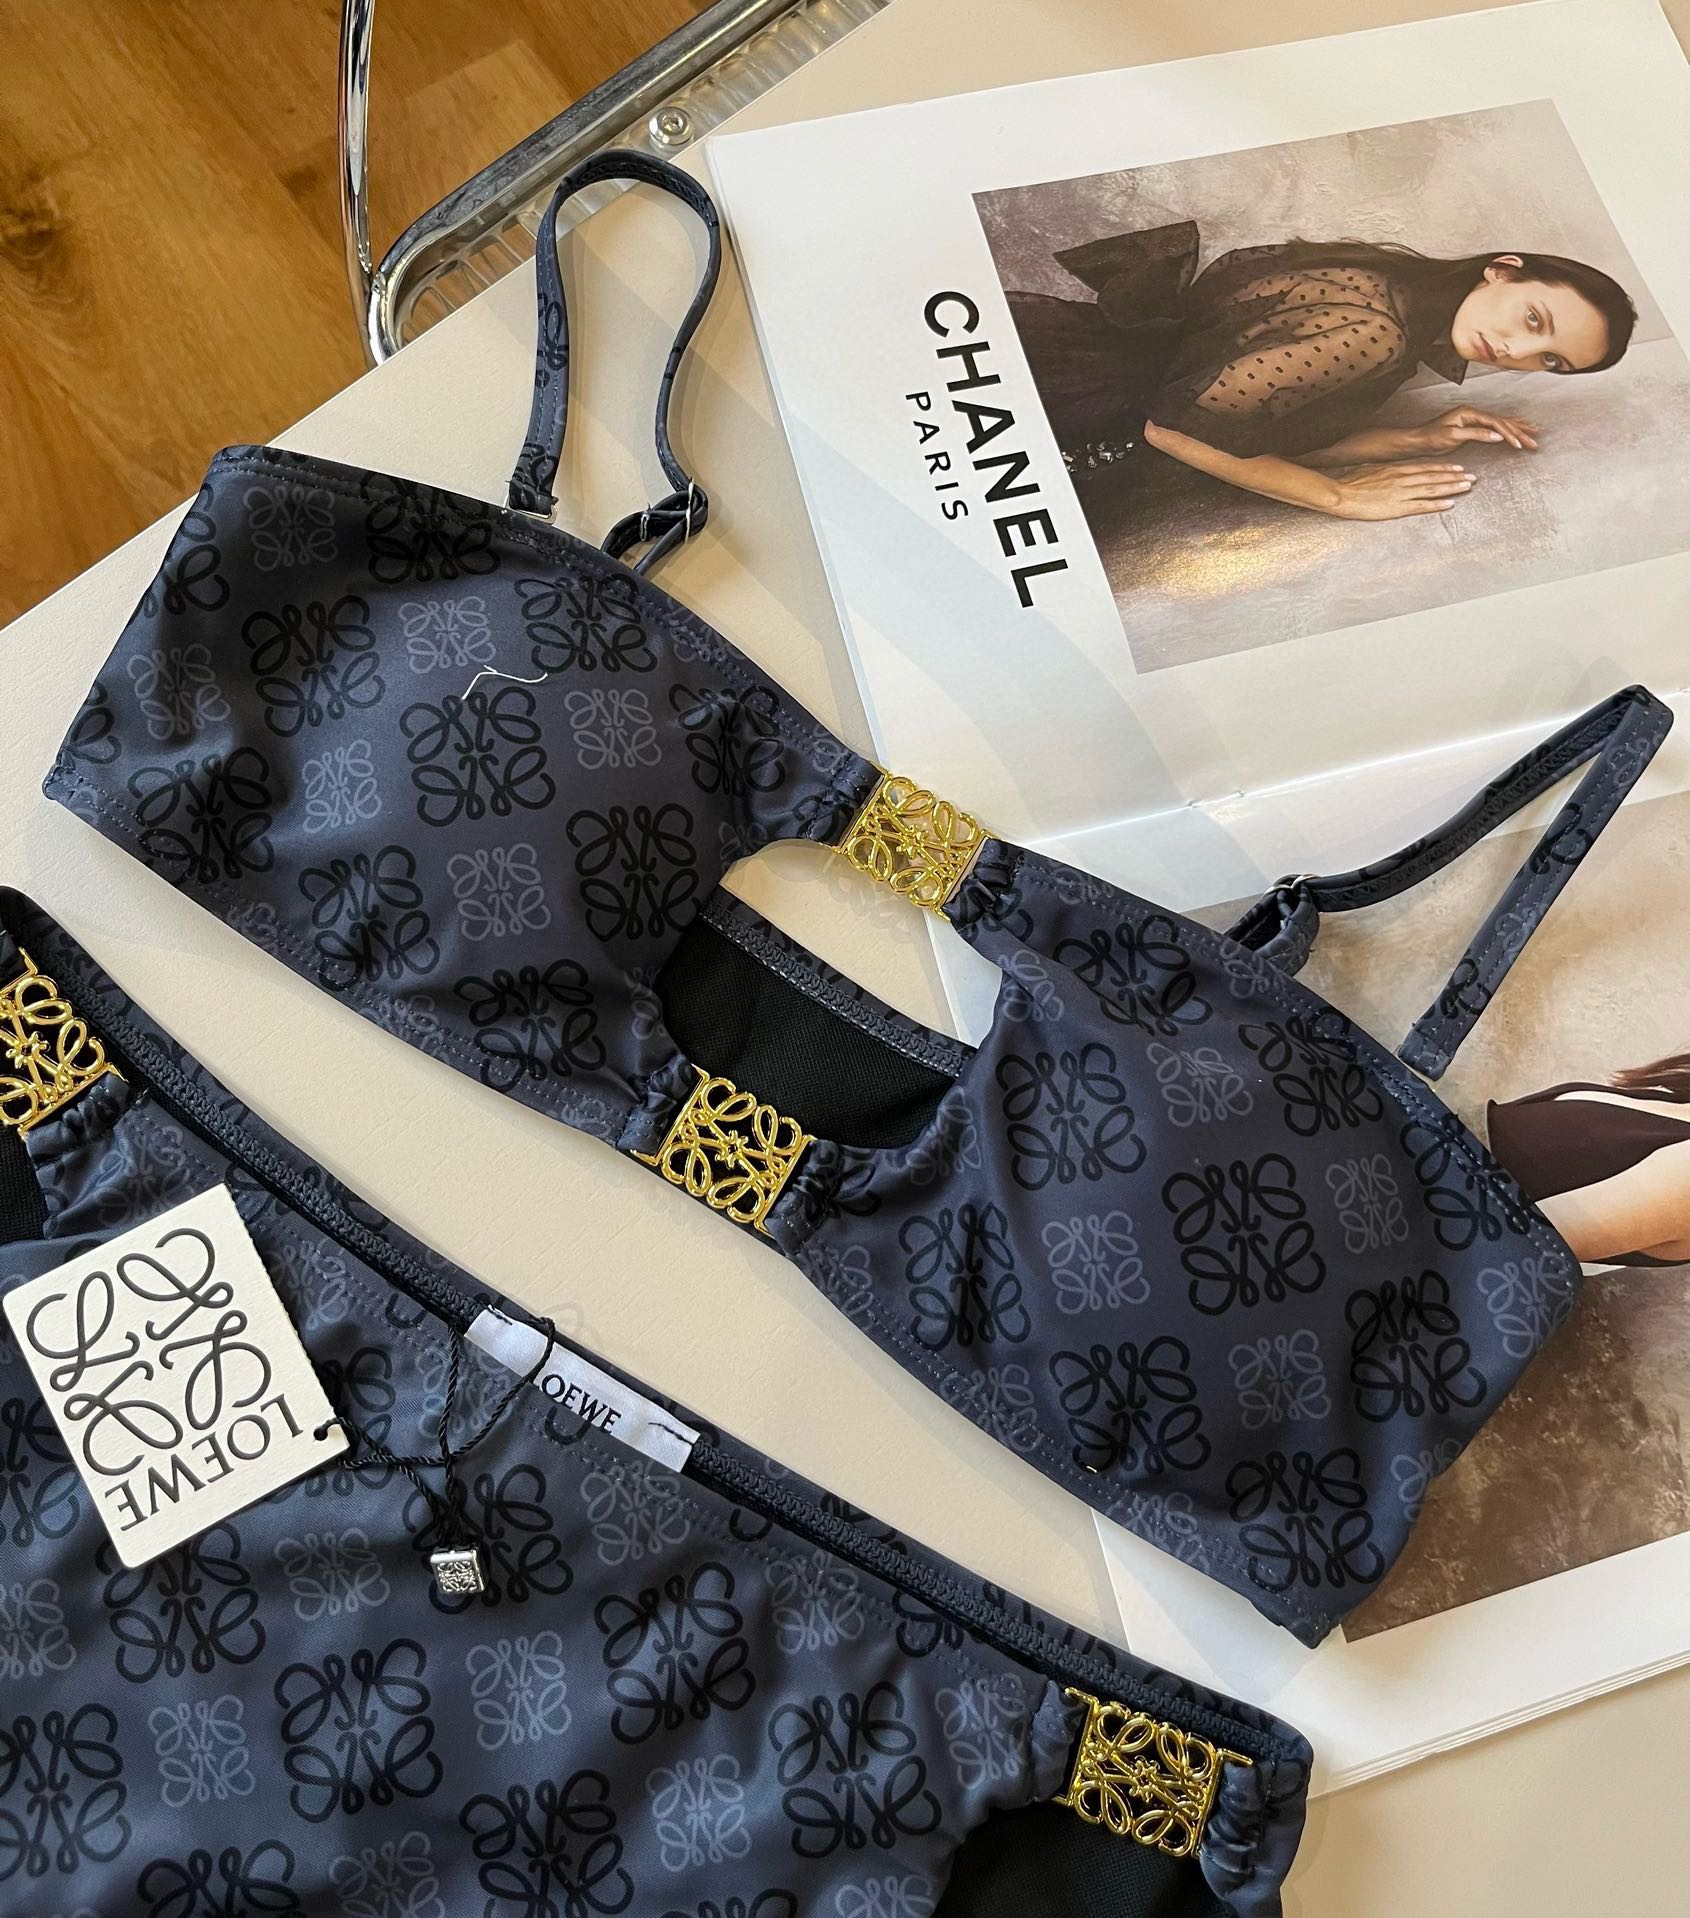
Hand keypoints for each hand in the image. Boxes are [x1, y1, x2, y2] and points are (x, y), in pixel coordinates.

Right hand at [1325, 462, 1475, 520]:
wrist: (1340, 494)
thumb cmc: (1350, 482)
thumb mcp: (1368, 470)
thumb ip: (1383, 471)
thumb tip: (1388, 470)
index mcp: (1397, 469)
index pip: (1426, 467)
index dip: (1444, 468)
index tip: (1458, 468)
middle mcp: (1403, 479)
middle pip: (1434, 477)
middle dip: (1455, 477)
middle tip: (1472, 477)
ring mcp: (1401, 493)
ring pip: (1433, 489)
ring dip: (1452, 487)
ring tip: (1468, 486)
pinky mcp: (1397, 508)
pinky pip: (1421, 506)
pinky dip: (1437, 504)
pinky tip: (1450, 504)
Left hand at [1406, 406, 1538, 452]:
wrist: (1417, 439)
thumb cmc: (1431, 437)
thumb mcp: (1453, 437)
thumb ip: (1476, 434)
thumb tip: (1496, 436)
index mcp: (1470, 413)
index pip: (1495, 423)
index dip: (1509, 433)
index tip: (1519, 444)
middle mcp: (1474, 413)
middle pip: (1502, 421)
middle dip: (1519, 431)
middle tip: (1534, 441)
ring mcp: (1474, 418)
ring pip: (1501, 422)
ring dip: (1518, 428)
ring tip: (1533, 432)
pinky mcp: (1472, 425)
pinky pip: (1494, 425)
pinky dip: (1508, 427)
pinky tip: (1516, 427)